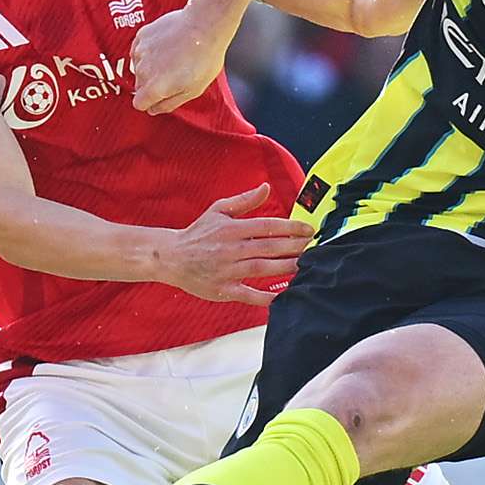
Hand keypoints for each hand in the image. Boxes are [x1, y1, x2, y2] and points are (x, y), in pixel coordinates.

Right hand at [130, 5, 236, 114]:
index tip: (163, 95)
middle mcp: (142, 71)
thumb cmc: (204, 58)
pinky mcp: (142, 35)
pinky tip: (165, 46)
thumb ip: (169, 104)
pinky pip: (139, 49)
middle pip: (140, 85)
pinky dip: (149, 50)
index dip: (151, 102)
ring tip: (172, 57)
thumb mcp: (193, 90)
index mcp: (153, 88)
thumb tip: (154, 110)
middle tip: (174, 74)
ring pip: (139, 67)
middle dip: (152, 84)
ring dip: (151, 66)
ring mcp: (140, 51)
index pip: (139, 104)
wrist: (204, 25)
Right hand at [157, 185, 313, 305]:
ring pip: (262, 268)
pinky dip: (265, 297)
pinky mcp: (223, 289)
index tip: (308, 230)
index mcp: (231, 228)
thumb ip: (244, 201)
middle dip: (294, 247)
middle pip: (268, 247)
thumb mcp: (218, 211)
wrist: (171, 257)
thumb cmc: (197, 233)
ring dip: (285, 267)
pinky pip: (248, 295)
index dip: (290, 227)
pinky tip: (282, 295)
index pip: (266, 226)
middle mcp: (230, 249)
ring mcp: (226, 270)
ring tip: (304, 265)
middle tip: (313, 247)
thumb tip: (266, 188)